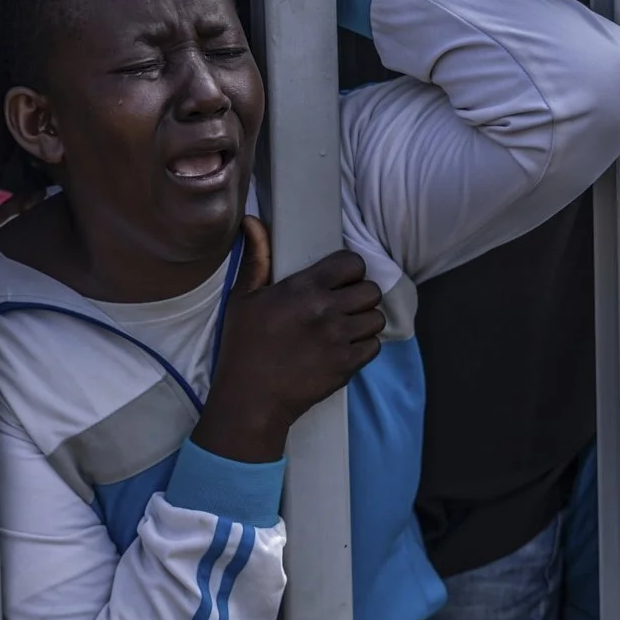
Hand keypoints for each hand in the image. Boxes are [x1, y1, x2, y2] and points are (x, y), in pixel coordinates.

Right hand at [193, 217, 383, 462]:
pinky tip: (344, 347)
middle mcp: (325, 310)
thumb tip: (253, 221)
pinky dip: (363, 346)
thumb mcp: (243, 298)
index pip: (351, 263)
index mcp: (302, 288)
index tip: (339, 279)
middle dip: (359, 295)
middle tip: (342, 305)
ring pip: (376, 318)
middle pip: (370, 290)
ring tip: (345, 327)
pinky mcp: (347, 365)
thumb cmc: (243, 346)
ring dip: (364, 321)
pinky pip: (374, 346)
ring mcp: (339, 338)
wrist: (251, 398)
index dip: (349, 270)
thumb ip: (257, 258)